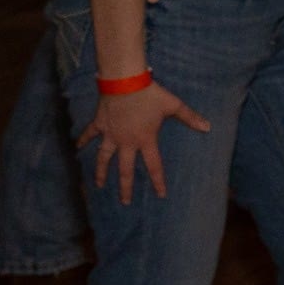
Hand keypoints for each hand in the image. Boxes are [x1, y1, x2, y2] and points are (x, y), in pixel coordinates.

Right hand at [78, 79, 210, 204]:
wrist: (125, 82)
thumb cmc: (151, 95)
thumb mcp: (173, 106)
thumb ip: (190, 118)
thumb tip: (208, 127)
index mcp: (145, 140)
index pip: (154, 166)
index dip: (158, 181)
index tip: (160, 195)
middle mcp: (126, 142)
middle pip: (125, 169)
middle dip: (125, 187)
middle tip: (125, 202)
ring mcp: (111, 134)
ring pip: (103, 157)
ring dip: (100, 171)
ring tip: (98, 184)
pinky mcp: (99, 123)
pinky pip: (89, 134)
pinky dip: (82, 140)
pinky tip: (75, 148)